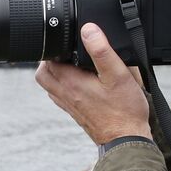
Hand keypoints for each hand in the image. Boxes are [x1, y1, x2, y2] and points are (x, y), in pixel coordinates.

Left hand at [35, 22, 151, 145]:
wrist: (127, 140)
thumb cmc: (124, 111)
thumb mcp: (118, 75)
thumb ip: (102, 51)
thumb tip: (88, 30)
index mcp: (71, 82)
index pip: (47, 60)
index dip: (55, 46)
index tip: (68, 40)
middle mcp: (65, 94)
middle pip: (43, 74)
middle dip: (51, 59)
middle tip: (67, 50)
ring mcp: (69, 105)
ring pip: (50, 85)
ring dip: (56, 72)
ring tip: (73, 63)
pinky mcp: (76, 112)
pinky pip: (60, 96)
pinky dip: (64, 85)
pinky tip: (80, 81)